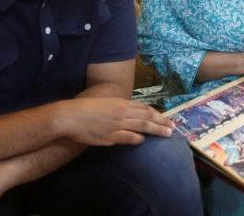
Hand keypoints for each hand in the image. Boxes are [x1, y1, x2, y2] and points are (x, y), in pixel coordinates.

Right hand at [59, 97, 174, 145]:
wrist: (70, 116)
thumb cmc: (85, 109)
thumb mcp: (105, 103)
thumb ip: (118, 108)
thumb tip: (128, 115)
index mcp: (120, 103)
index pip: (144, 108)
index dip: (156, 113)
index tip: (165, 118)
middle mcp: (122, 112)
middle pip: (147, 117)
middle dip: (161, 122)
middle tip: (173, 127)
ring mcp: (117, 124)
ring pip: (142, 126)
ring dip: (156, 130)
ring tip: (167, 134)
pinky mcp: (111, 136)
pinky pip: (128, 137)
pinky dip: (138, 139)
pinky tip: (144, 141)